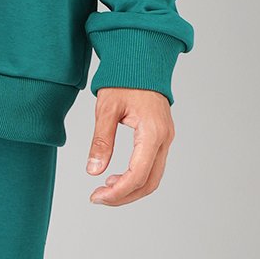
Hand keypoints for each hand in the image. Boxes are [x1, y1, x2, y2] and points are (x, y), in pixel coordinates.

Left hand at [85, 88, 174, 204]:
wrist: (141, 60)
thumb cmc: (124, 79)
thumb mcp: (106, 109)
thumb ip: (101, 141)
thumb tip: (93, 171)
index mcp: (152, 132)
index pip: (137, 175)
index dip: (117, 192)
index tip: (96, 197)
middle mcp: (164, 138)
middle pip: (149, 182)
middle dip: (123, 196)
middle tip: (98, 198)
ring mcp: (166, 138)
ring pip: (153, 177)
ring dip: (130, 189)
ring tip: (104, 189)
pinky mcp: (161, 137)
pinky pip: (152, 166)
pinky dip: (136, 177)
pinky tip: (116, 176)